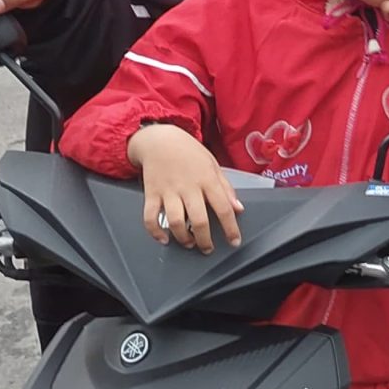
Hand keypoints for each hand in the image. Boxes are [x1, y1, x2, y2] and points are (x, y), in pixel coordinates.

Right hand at [129, 124, 241, 251]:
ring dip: (183, 238)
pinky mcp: (151, 193)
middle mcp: (188, 187)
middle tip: (208, 248)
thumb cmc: (189, 152)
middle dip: (205, 240)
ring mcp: (168, 191)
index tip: (234, 241)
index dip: (230, 228)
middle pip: (199, 220)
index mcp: (207, 179)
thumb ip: (226, 188)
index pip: (223, 208)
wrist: (160, 139)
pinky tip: (164, 238)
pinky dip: (155, 232)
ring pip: (175, 221)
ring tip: (189, 243)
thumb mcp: (213, 165)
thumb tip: (238, 208)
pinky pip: (150, 217)